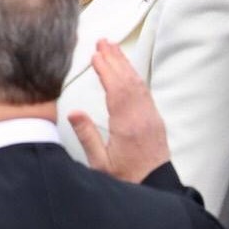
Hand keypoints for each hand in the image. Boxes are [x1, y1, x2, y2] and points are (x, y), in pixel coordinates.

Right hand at [69, 39, 170, 182]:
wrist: (154, 187)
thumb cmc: (125, 178)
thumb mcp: (99, 163)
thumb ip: (87, 136)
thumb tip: (74, 113)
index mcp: (127, 125)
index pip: (116, 90)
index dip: (106, 71)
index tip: (95, 55)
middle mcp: (142, 116)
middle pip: (129, 81)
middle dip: (116, 59)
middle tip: (103, 41)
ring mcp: (151, 116)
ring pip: (138, 84)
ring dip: (125, 64)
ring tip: (113, 48)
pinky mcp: (154, 119)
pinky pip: (144, 91)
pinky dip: (133, 76)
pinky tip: (126, 71)